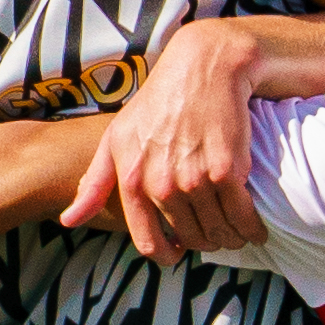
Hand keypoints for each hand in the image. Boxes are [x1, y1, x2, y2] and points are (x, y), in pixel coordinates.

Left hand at [63, 18, 265, 262]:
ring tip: (236, 232)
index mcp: (132, 179)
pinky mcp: (228, 171)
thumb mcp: (116, 137)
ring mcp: (195, 179)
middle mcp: (161, 184)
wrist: (203, 69)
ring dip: (230, 238)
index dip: (167, 256)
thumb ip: (94, 183)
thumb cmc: (158, 101)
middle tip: (215, 234)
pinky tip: (255, 228)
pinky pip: (242, 217)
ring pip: (217, 232)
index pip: (149, 243)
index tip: (179, 253)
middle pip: (190, 239)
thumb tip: (70, 220)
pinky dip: (251, 228)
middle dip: (205, 243)